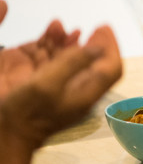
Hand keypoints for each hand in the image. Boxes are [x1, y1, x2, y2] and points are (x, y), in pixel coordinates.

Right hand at [0, 20, 121, 149]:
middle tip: (96, 28)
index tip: (103, 28)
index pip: (110, 68)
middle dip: (96, 43)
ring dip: (71, 43)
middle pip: (96, 64)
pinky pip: (55, 65)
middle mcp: (77, 91)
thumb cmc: (25, 113)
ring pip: (74, 61)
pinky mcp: (45, 87)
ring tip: (62, 27)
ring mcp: (61, 89)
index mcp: (86, 93)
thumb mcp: (48, 85)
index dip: (111, 47)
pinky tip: (50, 36)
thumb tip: (98, 47)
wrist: (4, 135)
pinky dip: (54, 49)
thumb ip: (72, 63)